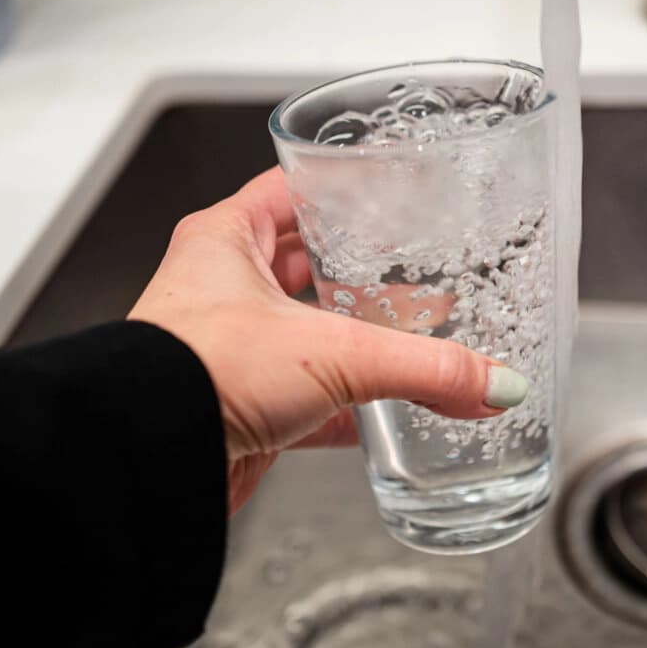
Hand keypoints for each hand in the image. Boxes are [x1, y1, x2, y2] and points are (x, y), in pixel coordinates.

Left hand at [128, 167, 528, 512]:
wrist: (149, 458)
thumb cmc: (197, 373)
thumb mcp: (333, 352)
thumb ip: (424, 366)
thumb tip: (497, 382)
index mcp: (229, 240)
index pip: (295, 190)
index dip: (346, 189)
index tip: (391, 192)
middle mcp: (224, 287)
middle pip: (308, 263)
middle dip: (364, 270)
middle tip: (416, 268)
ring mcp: (232, 346)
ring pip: (308, 329)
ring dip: (357, 337)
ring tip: (412, 336)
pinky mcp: (242, 402)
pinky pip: (306, 394)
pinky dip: (346, 404)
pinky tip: (383, 414)